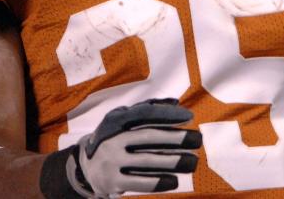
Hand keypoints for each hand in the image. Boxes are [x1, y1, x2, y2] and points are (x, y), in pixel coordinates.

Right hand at [44, 98, 200, 197]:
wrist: (86, 167)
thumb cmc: (115, 140)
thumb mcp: (123, 123)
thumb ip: (147, 111)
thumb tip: (175, 102)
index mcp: (116, 121)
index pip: (144, 114)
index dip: (167, 115)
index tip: (189, 117)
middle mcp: (113, 139)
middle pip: (148, 137)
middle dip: (176, 138)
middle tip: (198, 139)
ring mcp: (112, 160)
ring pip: (146, 161)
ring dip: (173, 161)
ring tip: (193, 162)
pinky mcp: (112, 181)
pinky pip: (139, 182)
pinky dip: (158, 182)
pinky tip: (174, 181)